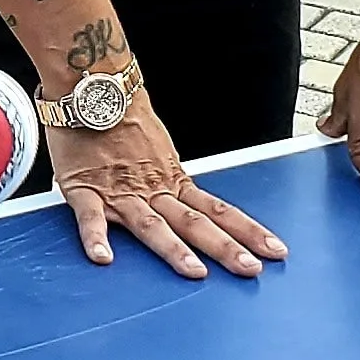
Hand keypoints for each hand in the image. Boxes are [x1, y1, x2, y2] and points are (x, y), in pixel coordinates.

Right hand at [45, 100, 283, 281]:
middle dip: (224, 247)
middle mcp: (152, 190)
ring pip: (150, 224)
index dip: (247, 231)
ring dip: (173, 249)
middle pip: (194, 223)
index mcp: (172, 180)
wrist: (94, 87)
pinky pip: (88, 217)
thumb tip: (191, 204)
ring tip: (194, 272)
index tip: (275, 251)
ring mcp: (119, 191)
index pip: (217, 210)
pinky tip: (103, 257)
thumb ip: (169, 179)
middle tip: (250, 269)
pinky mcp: (84, 189)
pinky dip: (95, 236)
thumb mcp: (158, 150)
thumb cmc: (122, 117)